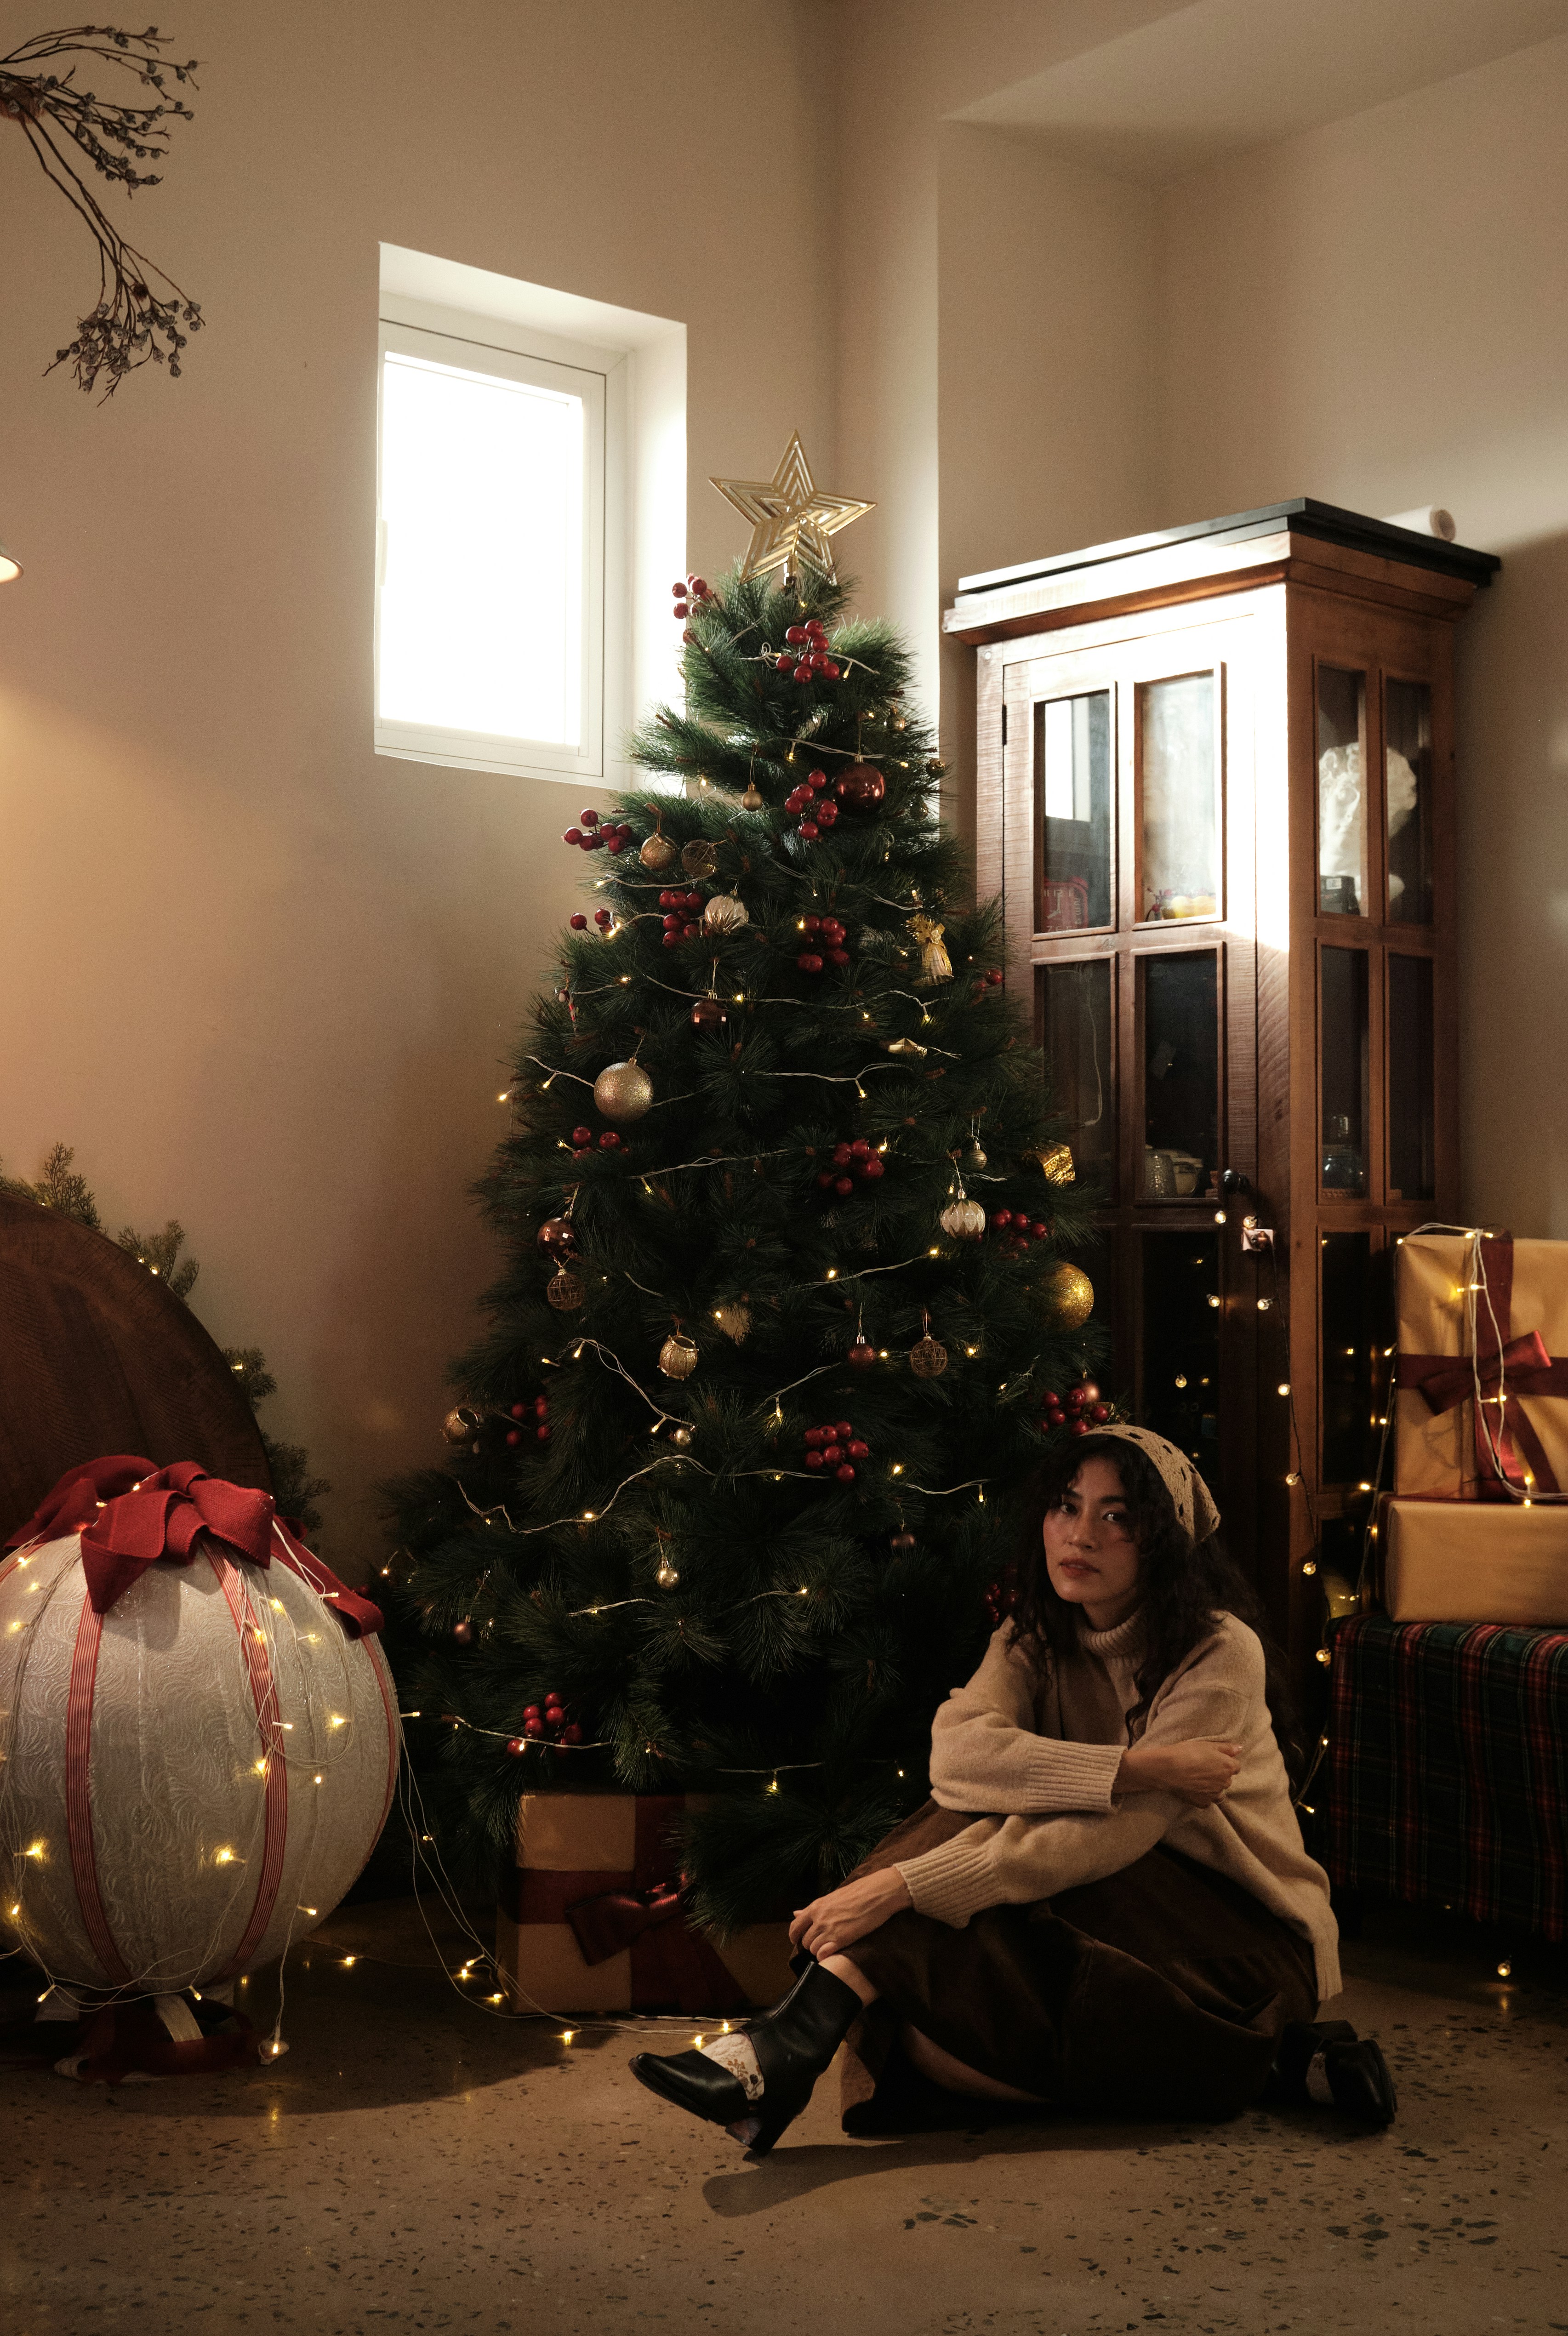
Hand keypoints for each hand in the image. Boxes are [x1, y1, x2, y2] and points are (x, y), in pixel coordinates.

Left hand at [788, 1867, 911, 1959]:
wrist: (877, 1893)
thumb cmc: (857, 1893)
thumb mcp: (831, 1898)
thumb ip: (812, 1909)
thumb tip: (795, 1913)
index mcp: (816, 1907)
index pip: (795, 1926)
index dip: (794, 1936)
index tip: (798, 1940)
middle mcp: (819, 1918)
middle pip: (805, 1941)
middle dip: (811, 1944)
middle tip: (823, 1942)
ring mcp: (829, 1929)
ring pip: (813, 1949)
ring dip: (820, 1950)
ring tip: (831, 1946)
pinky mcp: (841, 1938)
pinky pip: (823, 1954)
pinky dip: (825, 1956)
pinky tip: (834, 1952)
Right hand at [1119, 1739, 1242, 1805]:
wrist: (1169, 1769)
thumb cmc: (1187, 1752)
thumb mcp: (1207, 1745)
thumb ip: (1226, 1748)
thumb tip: (1240, 1749)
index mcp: (1228, 1767)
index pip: (1235, 1766)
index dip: (1225, 1762)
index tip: (1214, 1760)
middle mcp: (1224, 1782)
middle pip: (1227, 1779)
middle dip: (1219, 1775)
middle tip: (1203, 1768)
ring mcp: (1214, 1794)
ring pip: (1218, 1792)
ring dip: (1213, 1787)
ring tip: (1199, 1780)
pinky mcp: (1203, 1803)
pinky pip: (1207, 1801)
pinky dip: (1203, 1796)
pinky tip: (1193, 1789)